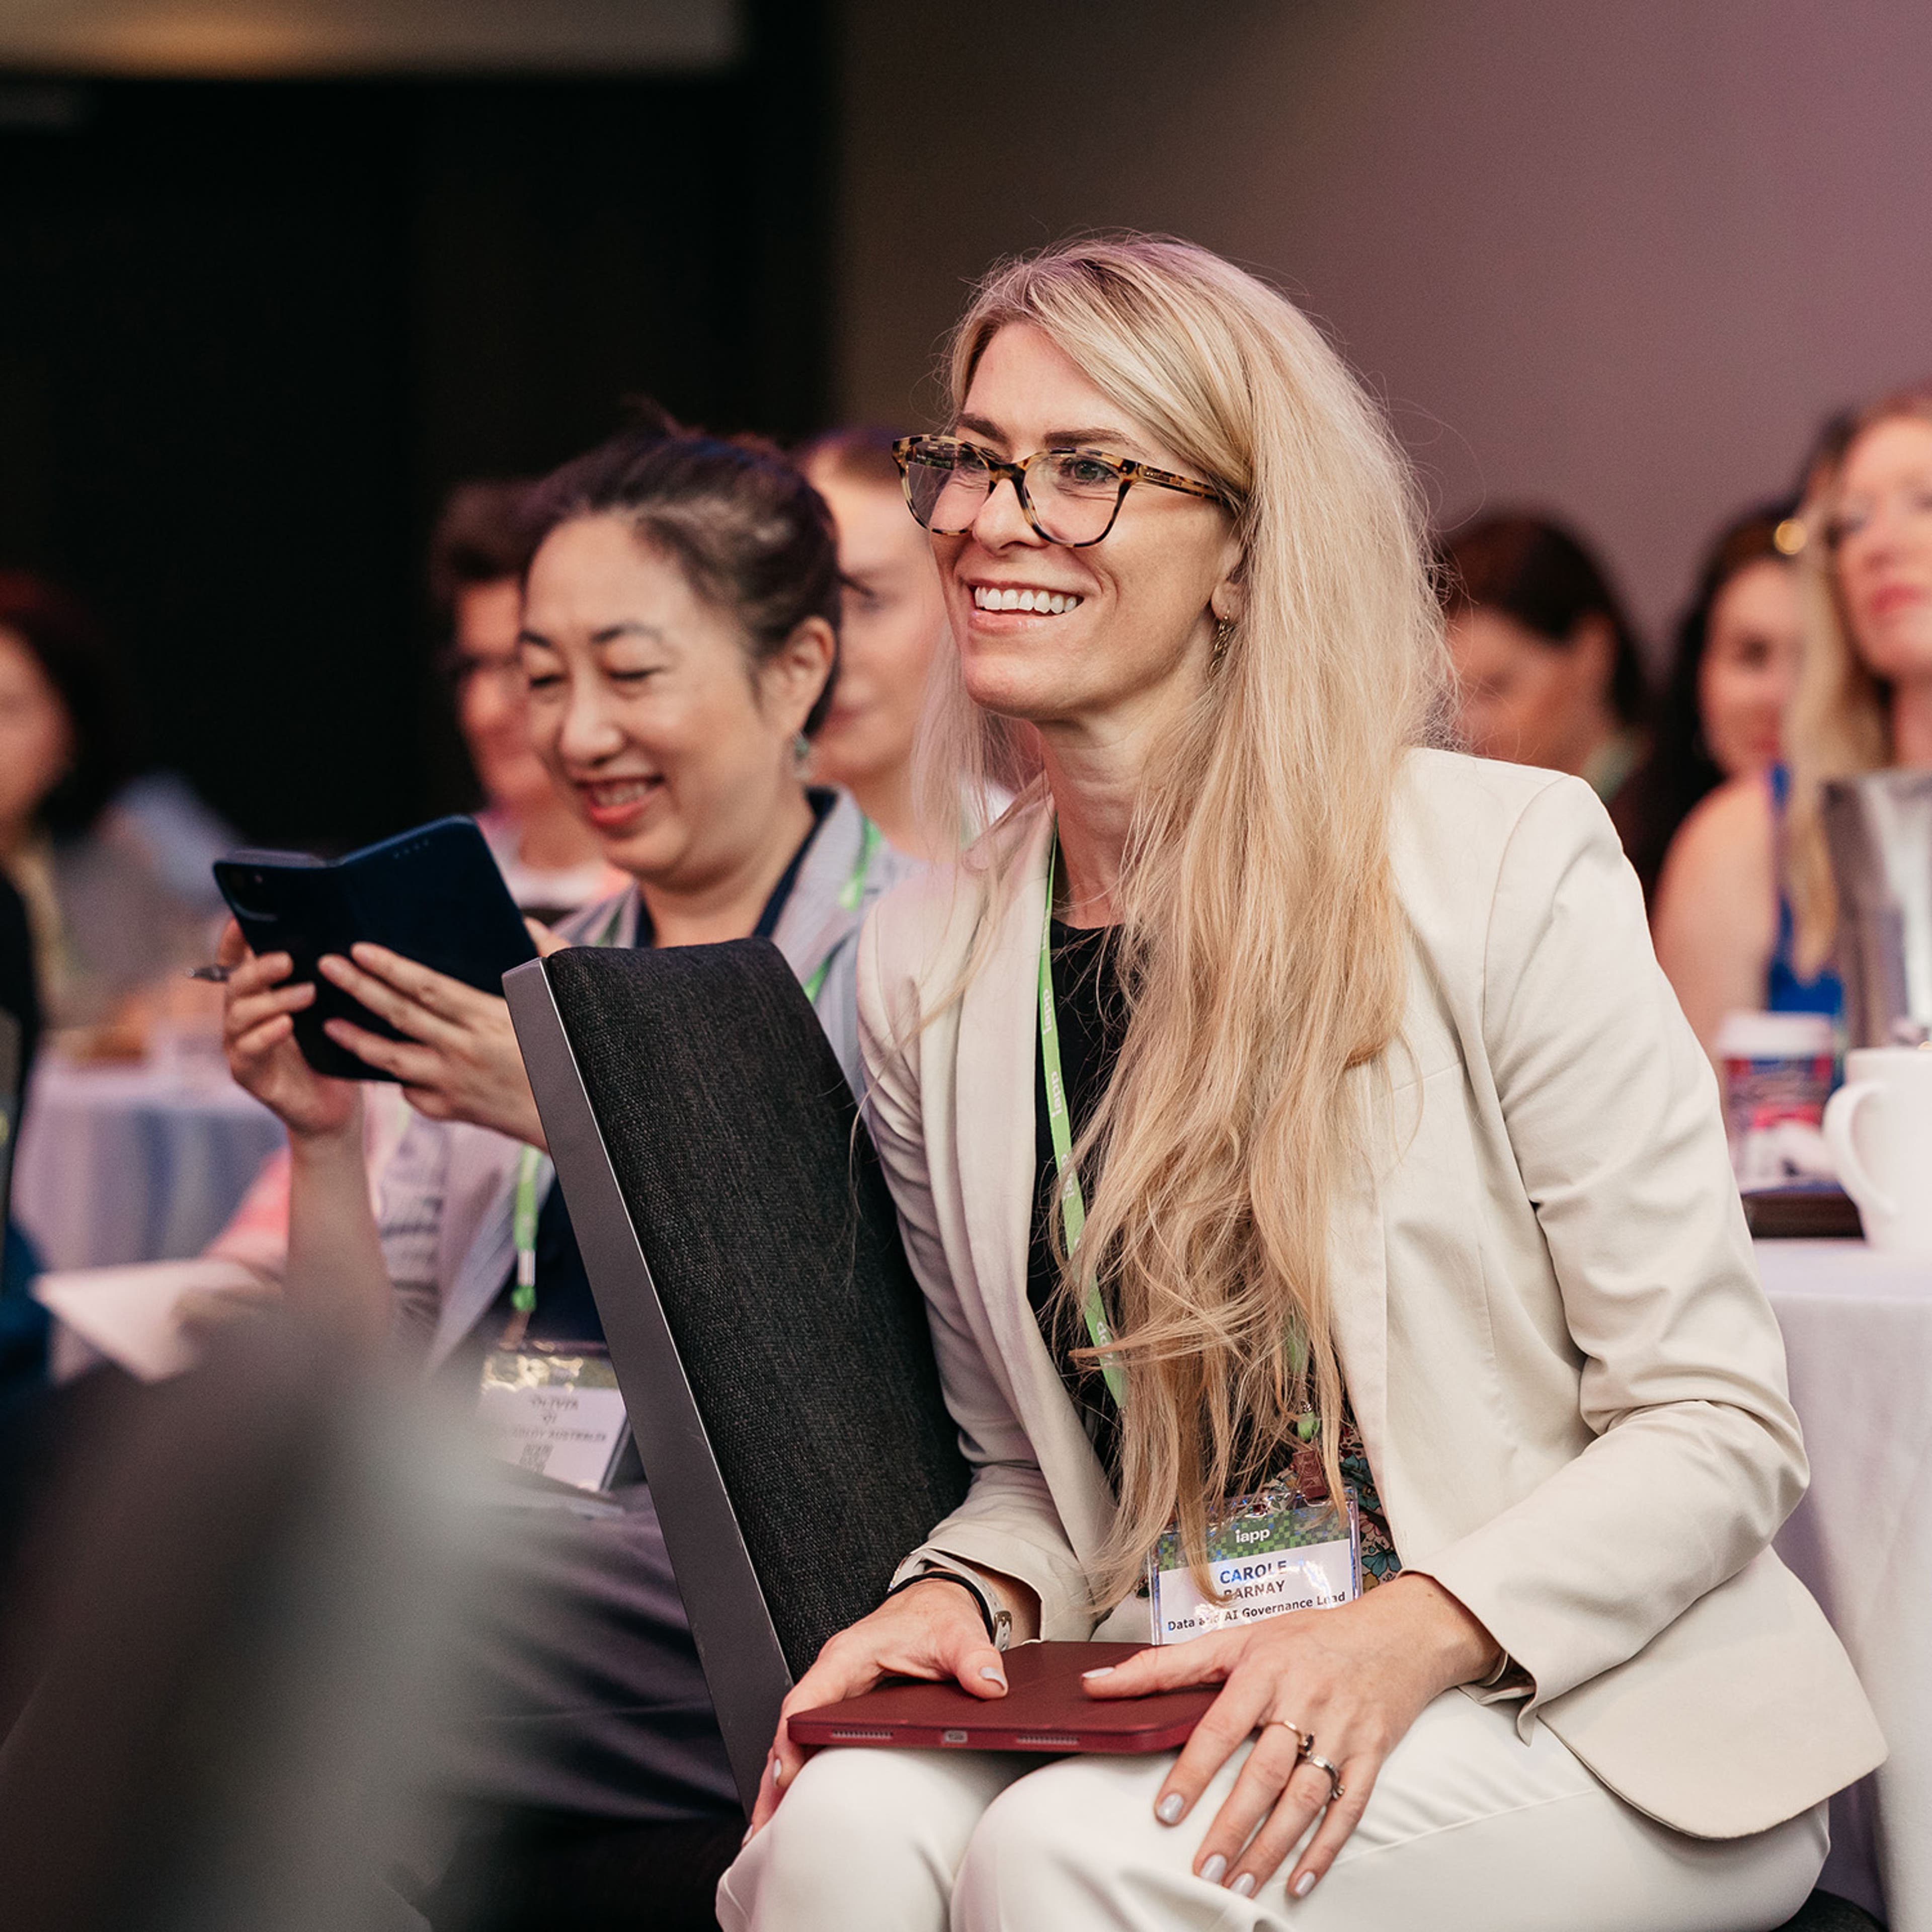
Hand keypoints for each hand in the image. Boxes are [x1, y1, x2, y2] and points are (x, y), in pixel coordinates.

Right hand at [219, 920, 360, 1141]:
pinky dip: (266, 1035)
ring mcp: (240, 1044)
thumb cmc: (333, 1051)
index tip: (241, 920)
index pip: (237, 961)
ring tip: (307, 994)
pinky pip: (247, 1050)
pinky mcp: (248, 1073)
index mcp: (260, 995)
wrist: (335, 1107)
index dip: (234, 940)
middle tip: (288, 960)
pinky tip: (286, 1025)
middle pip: (237, 983)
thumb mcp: (330, 1009)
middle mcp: (243, 1016)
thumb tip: (337, 940)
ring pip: (240, 1014)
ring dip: (272, 1001)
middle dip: (259, 968)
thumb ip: (321, 979)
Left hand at [315, 930, 553, 1146]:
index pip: (426, 986)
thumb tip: (526, 924)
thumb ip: (549, 956)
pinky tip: (383, 1066)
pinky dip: (398, 1079)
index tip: (359, 950)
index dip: (389, 967)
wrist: (579, 1119)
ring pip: (391, 1060)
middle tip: (326, 968)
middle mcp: (462, 1050)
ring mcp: (452, 1084)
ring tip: (328, 1023)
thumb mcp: (568, 1000)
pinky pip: (413, 1093)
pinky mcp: (452, 1110)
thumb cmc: (576, 1053)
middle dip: (357, 988)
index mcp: (488, 1018)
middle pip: (398, 1014)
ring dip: (356, 1040)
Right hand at [745, 1577, 1013, 1837]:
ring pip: (796, 1743)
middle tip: (763, 1832)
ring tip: (766, 1838)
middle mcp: (833, 1677)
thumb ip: (974, 1656)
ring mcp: (836, 1695)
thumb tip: (991, 1685)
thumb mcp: (957, 1633)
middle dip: (772, 1782)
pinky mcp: (845, 1710)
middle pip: (790, 1732)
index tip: (784, 1778)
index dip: (789, 1740)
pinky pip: (813, 1744)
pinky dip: (799, 1777)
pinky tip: (794, 1812)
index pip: (806, 1700)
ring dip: (779, 1788)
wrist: (937, 1603)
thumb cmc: (935, 1616)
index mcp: (847, 1657)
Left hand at [1084, 1574, 1498, 1900]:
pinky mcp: (1373, 1754)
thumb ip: (1165, 1665)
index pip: (1222, 1725)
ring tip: (1240, 1885)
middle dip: (1234, 1825)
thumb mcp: (1236, 1638)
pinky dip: (1324, 1849)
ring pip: (1305, 1798)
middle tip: (1204, 1867)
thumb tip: (1094, 1683)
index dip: (1194, 1770)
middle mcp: (1304, 1700)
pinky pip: (1349, 1808)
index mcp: (1265, 1668)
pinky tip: (1298, 1880)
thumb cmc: (1306, 1637)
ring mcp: (1342, 1731)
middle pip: (1265, 1771)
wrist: (1395, 1633)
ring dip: (1272, 1847)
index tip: (1167, 1811)